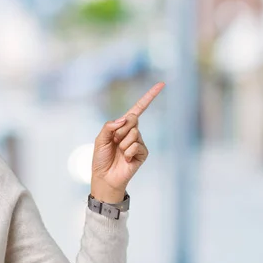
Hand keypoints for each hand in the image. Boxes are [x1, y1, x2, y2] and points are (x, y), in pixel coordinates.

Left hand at [90, 82, 164, 203]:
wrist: (105, 177)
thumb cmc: (101, 159)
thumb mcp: (100, 139)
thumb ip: (110, 126)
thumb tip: (126, 118)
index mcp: (122, 126)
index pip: (138, 108)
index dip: (149, 97)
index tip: (161, 84)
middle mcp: (132, 132)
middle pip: (133, 118)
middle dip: (121, 129)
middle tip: (115, 141)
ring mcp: (139, 142)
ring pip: (134, 133)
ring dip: (123, 143)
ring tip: (119, 152)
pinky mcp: (143, 153)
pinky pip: (137, 146)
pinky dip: (128, 152)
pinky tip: (125, 159)